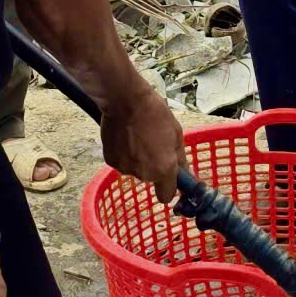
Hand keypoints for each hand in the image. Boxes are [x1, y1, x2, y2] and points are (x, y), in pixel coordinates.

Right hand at [103, 85, 186, 204]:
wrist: (125, 100)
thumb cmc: (154, 113)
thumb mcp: (176, 134)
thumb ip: (180, 158)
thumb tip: (184, 173)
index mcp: (164, 168)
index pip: (166, 196)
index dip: (168, 188)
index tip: (169, 179)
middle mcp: (144, 173)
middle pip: (151, 179)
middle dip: (153, 167)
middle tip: (153, 145)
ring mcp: (126, 168)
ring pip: (135, 170)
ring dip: (138, 160)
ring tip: (137, 138)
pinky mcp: (111, 161)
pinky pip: (122, 163)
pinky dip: (124, 154)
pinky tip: (125, 138)